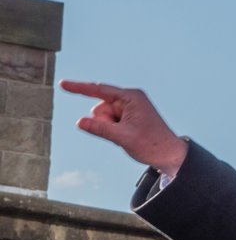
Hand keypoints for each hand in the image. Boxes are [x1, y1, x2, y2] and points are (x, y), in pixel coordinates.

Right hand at [59, 80, 188, 175]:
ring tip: (128, 136)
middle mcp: (130, 99)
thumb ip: (100, 129)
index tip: (62, 84)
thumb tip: (79, 122)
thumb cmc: (152, 145)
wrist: (169, 155)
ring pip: (103, 116)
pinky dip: (113, 130)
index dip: (79, 88)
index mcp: (132, 98)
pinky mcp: (128, 116)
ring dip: (109, 128)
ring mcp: (129, 107)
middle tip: (124, 135)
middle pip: (100, 108)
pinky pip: (109, 122)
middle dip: (105, 123)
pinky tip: (128, 136)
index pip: (100, 90)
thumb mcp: (124, 138)